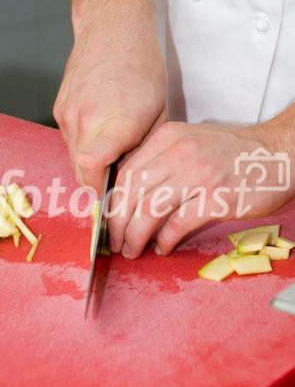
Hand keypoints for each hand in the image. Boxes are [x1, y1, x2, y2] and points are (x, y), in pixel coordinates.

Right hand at [54, 25, 166, 192]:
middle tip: (119, 183)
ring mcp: (67, 116)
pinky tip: (100, 131)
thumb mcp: (157, 113)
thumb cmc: (142, 68)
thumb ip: (141, 150)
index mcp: (116, 122)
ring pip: (75, 159)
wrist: (112, 29)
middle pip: (82, 174)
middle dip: (99, 185)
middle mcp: (85, 121)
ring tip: (113, 150)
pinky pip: (70, 142)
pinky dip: (84, 146)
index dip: (100, 193)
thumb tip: (130, 180)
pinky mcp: (58, 110)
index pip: (92, 172)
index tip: (112, 200)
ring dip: (91, 165)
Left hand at [108, 118, 294, 257]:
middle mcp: (180, 152)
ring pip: (150, 209)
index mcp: (168, 137)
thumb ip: (161, 162)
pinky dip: (165, 240)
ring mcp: (199, 174)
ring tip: (132, 250)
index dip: (113, 201)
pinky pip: (178, 224)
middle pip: (133, 192)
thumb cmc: (232, 153)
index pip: (127, 172)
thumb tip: (131, 198)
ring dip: (135, 235)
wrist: (278, 153)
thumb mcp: (191, 143)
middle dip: (118, 222)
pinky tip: (162, 248)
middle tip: (116, 241)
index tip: (109, 220)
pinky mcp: (216, 198)